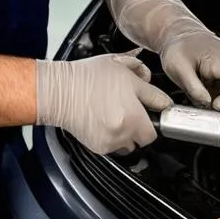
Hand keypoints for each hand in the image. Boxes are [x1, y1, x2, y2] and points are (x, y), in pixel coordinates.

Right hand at [35, 54, 172, 154]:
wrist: (59, 91)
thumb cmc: (88, 77)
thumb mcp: (124, 69)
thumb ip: (147, 84)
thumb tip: (160, 97)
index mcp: (134, 114)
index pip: (158, 125)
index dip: (157, 116)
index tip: (154, 112)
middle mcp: (124, 131)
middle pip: (146, 138)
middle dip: (143, 127)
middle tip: (133, 112)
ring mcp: (111, 141)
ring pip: (130, 144)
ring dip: (128, 134)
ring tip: (116, 115)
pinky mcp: (99, 148)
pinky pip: (114, 147)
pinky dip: (112, 138)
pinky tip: (104, 120)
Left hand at [159, 29, 219, 107]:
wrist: (176, 32)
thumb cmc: (178, 46)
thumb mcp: (179, 69)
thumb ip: (194, 89)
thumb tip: (207, 105)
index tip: (214, 106)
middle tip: (207, 107)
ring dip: (218, 97)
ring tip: (202, 98)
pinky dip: (215, 92)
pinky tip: (203, 92)